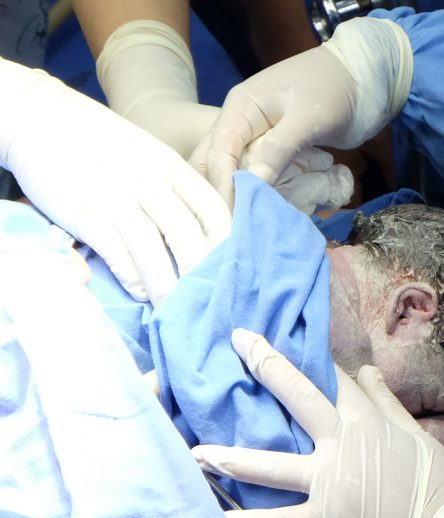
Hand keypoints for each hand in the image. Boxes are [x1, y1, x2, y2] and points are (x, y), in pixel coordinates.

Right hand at [0, 58, 229, 302]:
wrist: (45, 117)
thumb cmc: (105, 145)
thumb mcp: (150, 156)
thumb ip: (176, 188)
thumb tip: (204, 230)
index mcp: (173, 168)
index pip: (214, 210)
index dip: (228, 244)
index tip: (236, 271)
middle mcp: (151, 183)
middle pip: (189, 236)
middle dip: (203, 275)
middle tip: (214, 303)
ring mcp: (118, 198)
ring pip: (155, 251)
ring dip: (169, 287)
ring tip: (179, 312)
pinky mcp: (87, 213)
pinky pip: (118, 254)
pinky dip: (134, 279)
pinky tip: (143, 295)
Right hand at [190, 17, 411, 206]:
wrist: (364, 77)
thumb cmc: (335, 88)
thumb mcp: (308, 118)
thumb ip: (280, 148)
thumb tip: (253, 184)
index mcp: (241, 108)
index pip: (219, 154)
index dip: (222, 187)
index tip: (231, 219)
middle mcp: (243, 124)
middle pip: (218, 166)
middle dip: (225, 196)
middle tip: (234, 230)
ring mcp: (259, 138)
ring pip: (241, 173)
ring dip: (248, 197)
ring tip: (253, 225)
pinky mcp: (278, 150)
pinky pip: (263, 175)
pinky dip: (268, 193)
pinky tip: (274, 212)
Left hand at [191, 328, 443, 517]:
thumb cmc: (434, 480)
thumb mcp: (415, 433)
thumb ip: (386, 402)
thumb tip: (367, 369)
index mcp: (367, 420)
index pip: (331, 378)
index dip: (306, 355)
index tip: (279, 336)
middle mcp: (342, 443)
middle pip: (298, 397)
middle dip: (266, 367)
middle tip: (236, 343)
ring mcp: (331, 481)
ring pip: (272, 466)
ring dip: (232, 458)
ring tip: (196, 454)